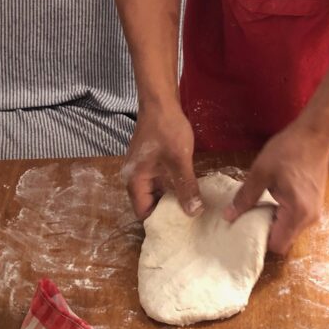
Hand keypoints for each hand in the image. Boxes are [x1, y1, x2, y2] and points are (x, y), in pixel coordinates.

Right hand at [121, 103, 202, 219]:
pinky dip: (172, 185)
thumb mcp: (179, 160)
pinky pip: (160, 180)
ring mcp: (142, 168)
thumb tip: (194, 213)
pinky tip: (188, 188)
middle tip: (190, 220)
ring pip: (156, 191)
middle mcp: (134, 177)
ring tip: (192, 208)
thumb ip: (186, 187)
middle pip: (149, 203)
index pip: (143, 213)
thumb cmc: (166, 129)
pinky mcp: (151, 160)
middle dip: (168, 211)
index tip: (180, 227)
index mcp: (135, 181)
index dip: (160, 221)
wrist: (160, 101)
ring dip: (171, 197)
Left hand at [224, 121, 328, 254]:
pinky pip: (296, 219)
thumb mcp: (261, 171)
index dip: (260, 240)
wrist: (315, 134)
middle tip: (249, 216)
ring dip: (275, 222)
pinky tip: (273, 198)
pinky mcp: (315, 204)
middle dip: (266, 231)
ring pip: (290, 230)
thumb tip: (228, 216)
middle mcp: (309, 218)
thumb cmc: (289, 150)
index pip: (277, 245)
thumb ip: (245, 197)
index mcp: (297, 213)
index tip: (245, 227)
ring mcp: (315, 211)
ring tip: (260, 205)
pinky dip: (283, 214)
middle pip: (284, 240)